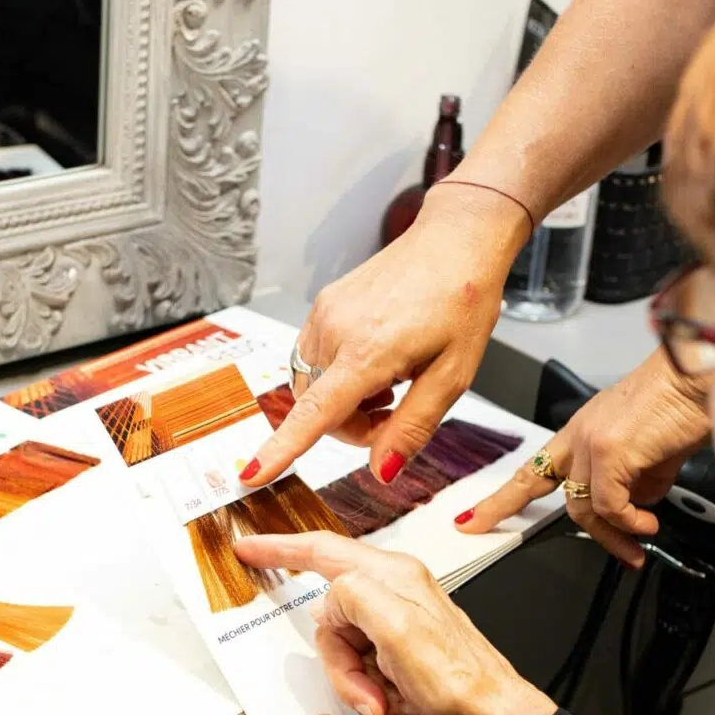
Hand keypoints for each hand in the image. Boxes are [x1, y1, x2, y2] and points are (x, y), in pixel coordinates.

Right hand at [232, 533, 556, 714]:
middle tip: (364, 683)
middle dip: (338, 659)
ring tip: (386, 698)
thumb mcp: (396, 627)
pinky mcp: (396, 657)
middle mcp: (392, 594)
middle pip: (328, 617)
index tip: (248, 546)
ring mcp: (393, 627)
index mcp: (391, 575)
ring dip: (355, 682)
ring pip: (339, 650)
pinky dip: (370, 692)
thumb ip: (352, 596)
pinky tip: (397, 700)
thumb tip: (329, 599)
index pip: (322, 550)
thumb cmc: (457, 676)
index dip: (280, 548)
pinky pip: (357, 671)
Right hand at [244, 182, 529, 487]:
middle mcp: (336, 330)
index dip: (283, 448)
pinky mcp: (323, 303)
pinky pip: (315, 358)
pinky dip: (338, 375)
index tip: (252, 473)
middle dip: (350, 426)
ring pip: (313, 386)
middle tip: (395, 412)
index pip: (316, 413)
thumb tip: (380, 471)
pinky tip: (374, 362)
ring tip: (390, 382)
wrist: (456, 240)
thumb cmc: (462, 301)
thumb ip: (413, 426)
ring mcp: (325, 313)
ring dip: (344, 401)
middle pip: (317, 409)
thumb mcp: (453, 376)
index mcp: (369, 351)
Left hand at [458, 347, 710, 566]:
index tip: (475, 520)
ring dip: (616, 534)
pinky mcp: (610, 451)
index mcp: (583, 428)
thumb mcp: (654, 449)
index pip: (531, 470)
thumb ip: (637, 478)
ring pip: (582, 508)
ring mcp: (591, 441)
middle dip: (593, 534)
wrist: (703, 371)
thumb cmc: (685, 399)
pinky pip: (608, 506)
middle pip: (556, 495)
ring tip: (642, 541)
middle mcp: (580, 433)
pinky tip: (649, 522)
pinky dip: (630, 522)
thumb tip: (639, 504)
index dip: (501, 500)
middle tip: (624, 553)